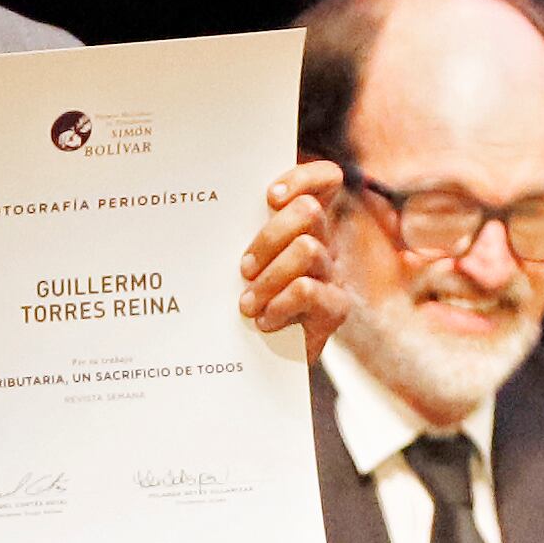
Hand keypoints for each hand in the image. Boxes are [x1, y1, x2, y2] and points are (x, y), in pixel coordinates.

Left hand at [240, 161, 352, 354]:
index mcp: (304, 225)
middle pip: (309, 211)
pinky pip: (308, 290)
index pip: (327, 180)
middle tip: (244, 269)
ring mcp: (331, 275)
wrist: (263, 363)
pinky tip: (264, 320)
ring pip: (307, 249)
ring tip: (247, 303)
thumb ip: (237, 232)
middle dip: (269, 237)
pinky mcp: (335, 309)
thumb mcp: (241, 263)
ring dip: (270, 277)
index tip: (269, 198)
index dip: (303, 178)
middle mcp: (324, 244)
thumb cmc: (244, 302)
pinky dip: (280, 304)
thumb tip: (208, 202)